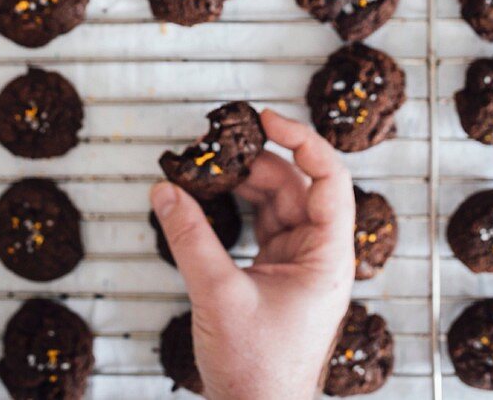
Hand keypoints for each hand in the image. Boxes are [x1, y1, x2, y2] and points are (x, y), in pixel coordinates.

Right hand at [150, 110, 354, 399]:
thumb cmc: (257, 373)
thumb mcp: (219, 295)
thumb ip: (190, 237)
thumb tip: (164, 190)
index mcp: (328, 258)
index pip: (328, 178)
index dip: (302, 140)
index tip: (265, 118)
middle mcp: (319, 256)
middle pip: (294, 186)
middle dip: (255, 163)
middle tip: (214, 148)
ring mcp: (298, 266)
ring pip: (274, 204)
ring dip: (241, 185)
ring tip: (204, 171)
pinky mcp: (276, 277)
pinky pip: (260, 226)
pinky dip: (234, 210)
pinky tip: (205, 200)